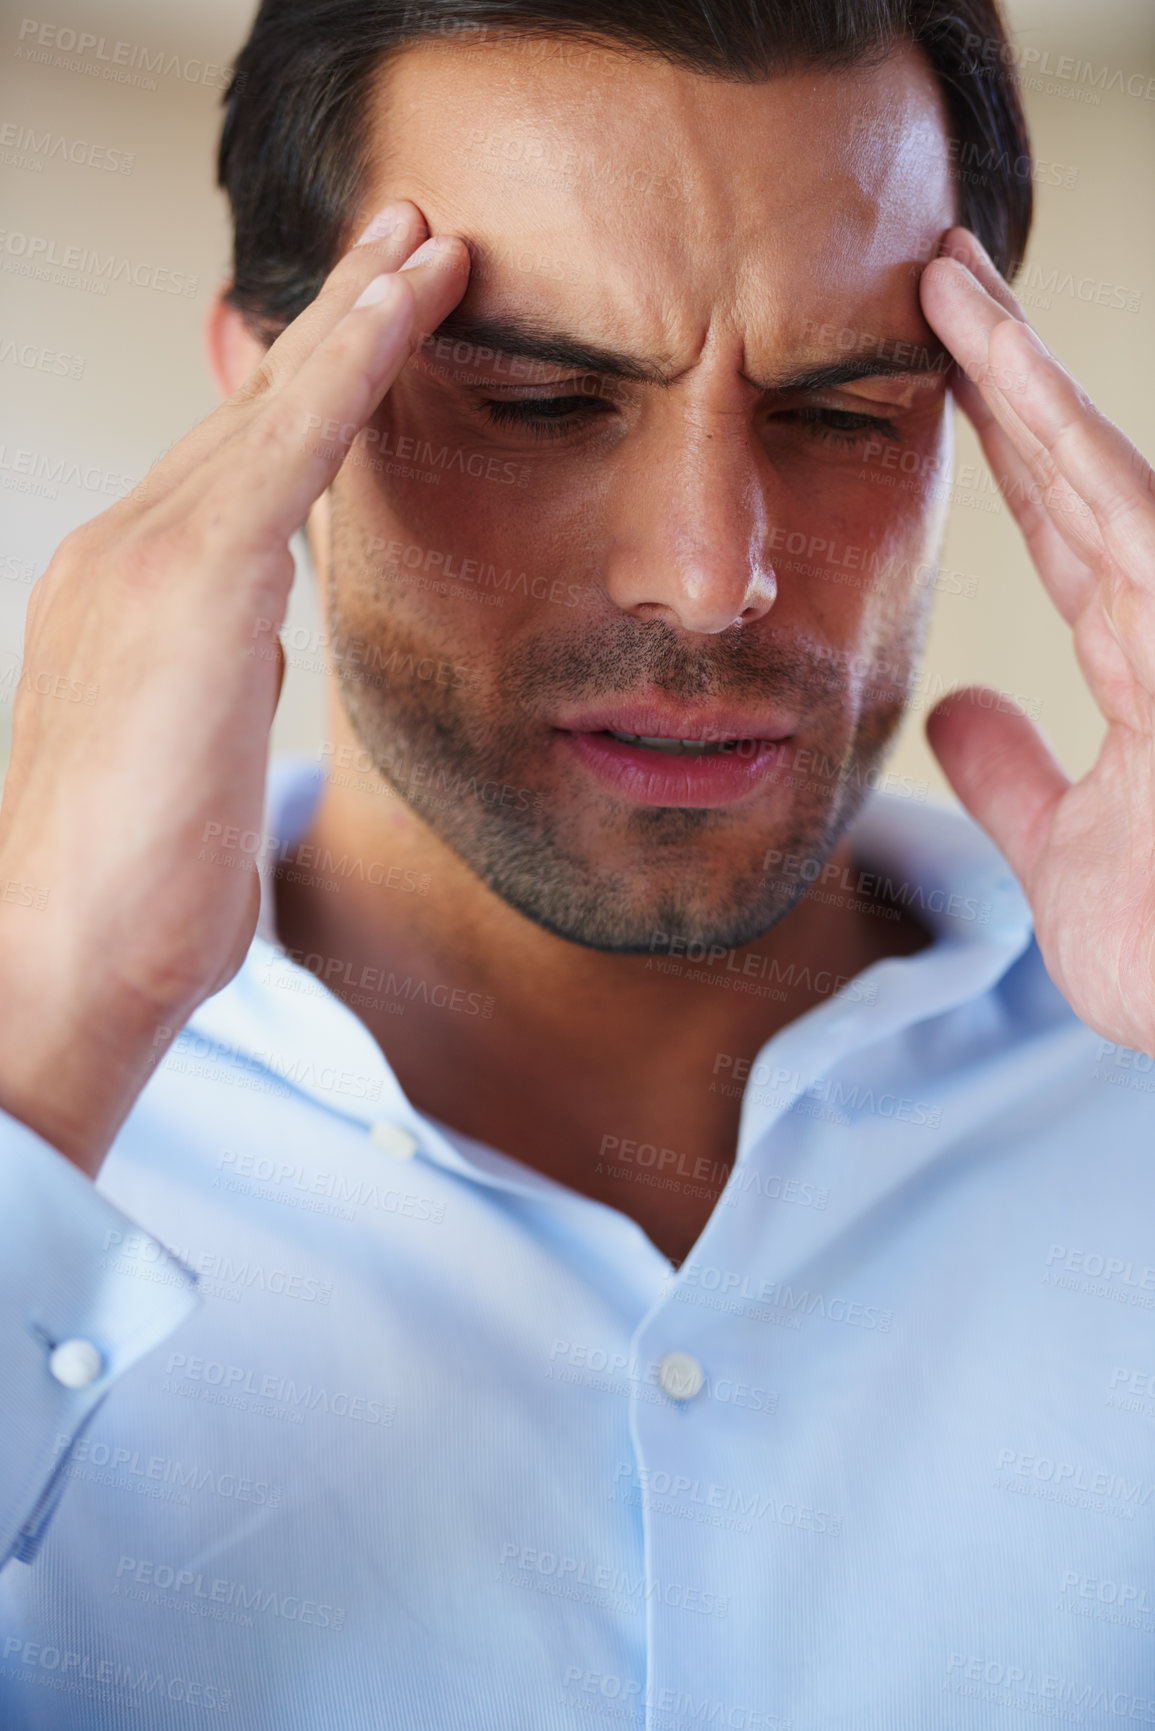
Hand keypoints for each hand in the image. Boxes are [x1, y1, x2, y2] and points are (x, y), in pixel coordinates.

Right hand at [0, 202, 469, 1175]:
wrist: (70, 964)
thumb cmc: (140, 896)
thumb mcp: (195, 757)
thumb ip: (223, 677)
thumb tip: (263, 642)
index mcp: (129, 598)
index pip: (231, 472)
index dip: (305, 396)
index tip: (368, 333)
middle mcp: (121, 552)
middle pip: (248, 416)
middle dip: (332, 325)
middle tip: (404, 242)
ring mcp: (141, 558)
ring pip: (271, 411)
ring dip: (357, 320)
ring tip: (425, 245)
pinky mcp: (186, 583)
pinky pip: (287, 448)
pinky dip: (351, 369)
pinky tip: (406, 308)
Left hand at [919, 226, 1154, 1055]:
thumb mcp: (1064, 856)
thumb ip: (1013, 778)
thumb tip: (955, 708)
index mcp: (1144, 663)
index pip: (1063, 528)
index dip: (1003, 449)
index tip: (936, 377)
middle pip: (1073, 469)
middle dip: (1000, 373)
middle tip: (932, 276)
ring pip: (1094, 462)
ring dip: (1016, 366)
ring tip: (944, 274)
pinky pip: (1120, 512)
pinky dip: (1059, 428)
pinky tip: (996, 350)